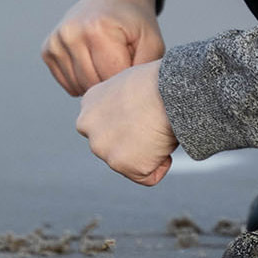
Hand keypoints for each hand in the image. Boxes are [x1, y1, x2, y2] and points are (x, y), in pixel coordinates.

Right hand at [42, 0, 164, 95]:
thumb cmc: (133, 20)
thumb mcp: (151, 40)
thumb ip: (146, 68)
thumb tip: (132, 95)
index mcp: (97, 29)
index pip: (111, 78)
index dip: (127, 79)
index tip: (134, 67)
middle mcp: (71, 34)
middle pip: (93, 85)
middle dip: (112, 82)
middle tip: (122, 63)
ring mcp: (56, 42)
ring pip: (79, 88)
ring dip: (97, 84)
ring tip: (108, 61)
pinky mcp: (47, 50)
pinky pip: (68, 84)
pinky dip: (83, 81)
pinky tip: (94, 63)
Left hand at [76, 61, 176, 184]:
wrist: (169, 91)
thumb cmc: (160, 81)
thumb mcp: (130, 85)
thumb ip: (122, 103)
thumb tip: (135, 116)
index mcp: (89, 102)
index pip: (106, 125)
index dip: (129, 124)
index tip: (143, 114)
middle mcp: (87, 125)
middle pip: (114, 146)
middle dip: (134, 142)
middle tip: (153, 123)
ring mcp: (102, 147)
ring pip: (130, 162)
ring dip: (148, 153)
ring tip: (159, 129)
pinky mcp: (121, 165)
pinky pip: (148, 176)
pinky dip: (161, 165)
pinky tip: (164, 143)